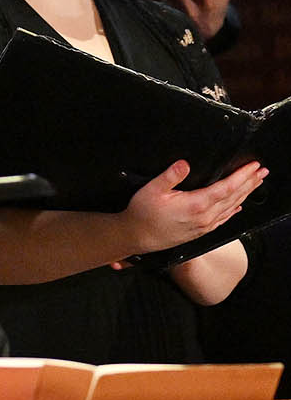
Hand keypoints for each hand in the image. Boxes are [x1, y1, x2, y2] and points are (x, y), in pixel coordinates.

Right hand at [122, 159, 266, 252]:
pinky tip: (239, 205)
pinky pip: (224, 218)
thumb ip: (170, 175)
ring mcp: (205, 225)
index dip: (242, 176)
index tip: (253, 166)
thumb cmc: (143, 213)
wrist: (138, 237)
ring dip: (246, 194)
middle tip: (263, 171)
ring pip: (232, 207)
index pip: (227, 187)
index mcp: (196, 204)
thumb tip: (185, 163)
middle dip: (250, 183)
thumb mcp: (151, 190)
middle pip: (235, 196)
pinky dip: (234, 210)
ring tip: (257, 183)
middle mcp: (205, 216)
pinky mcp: (201, 230)